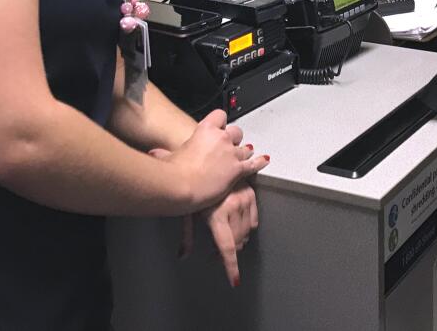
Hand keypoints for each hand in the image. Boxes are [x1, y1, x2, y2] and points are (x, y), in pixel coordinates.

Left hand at [150, 148, 260, 288]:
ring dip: (238, 239)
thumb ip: (186, 236)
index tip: (234, 280)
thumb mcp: (187, 211)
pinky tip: (235, 223)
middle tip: (216, 253)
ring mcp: (244, 198)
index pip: (226, 248)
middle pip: (238, 241)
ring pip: (247, 231)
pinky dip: (246, 225)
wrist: (201, 158)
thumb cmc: (189, 184)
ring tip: (225, 236)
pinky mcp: (250, 191)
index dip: (230, 266)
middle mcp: (234, 206)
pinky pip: (254, 218)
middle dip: (229, 252)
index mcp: (217, 214)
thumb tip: (182, 256)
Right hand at [166, 109, 267, 209]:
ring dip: (243, 152)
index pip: (220, 115)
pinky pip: (253, 164)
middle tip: (226, 148)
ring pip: (245, 148)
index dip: (220, 123)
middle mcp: (221, 138)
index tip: (217, 129)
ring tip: (241, 156)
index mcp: (205, 130)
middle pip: (236, 131)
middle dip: (233, 139)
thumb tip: (154, 153)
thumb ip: (163, 152)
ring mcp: (231, 154)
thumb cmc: (172, 172)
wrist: (181, 186)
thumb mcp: (165, 156)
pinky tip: (263, 160)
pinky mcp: (237, 170)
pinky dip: (258, 163)